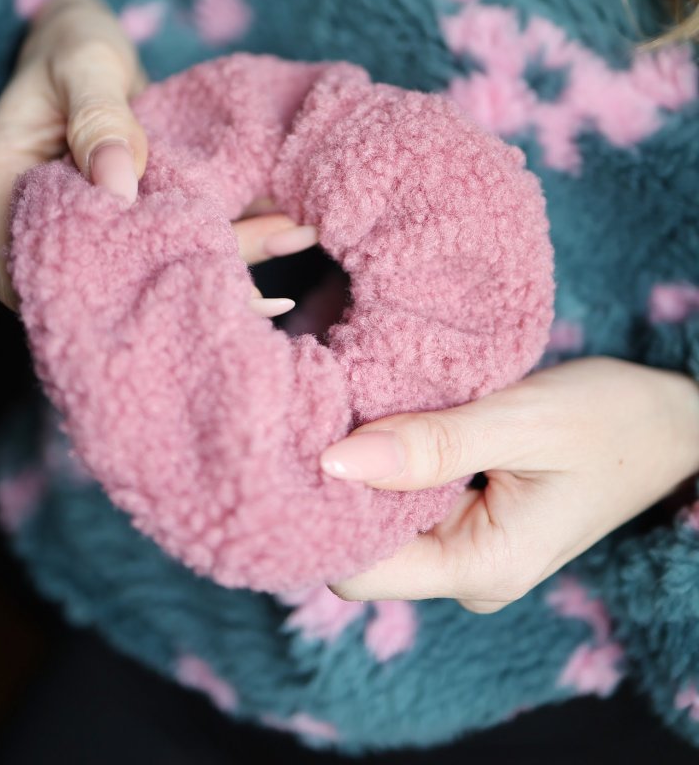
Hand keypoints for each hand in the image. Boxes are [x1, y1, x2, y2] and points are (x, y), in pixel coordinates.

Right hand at [0, 0, 316, 309]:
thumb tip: (120, 186)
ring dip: (223, 255)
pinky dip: (232, 229)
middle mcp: (49, 215)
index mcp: (7, 188)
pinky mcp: (139, 208)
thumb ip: (99, 119)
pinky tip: (286, 223)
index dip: (83, 295)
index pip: (22, 267)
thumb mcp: (83, 65)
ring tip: (290, 238)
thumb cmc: (72, 40)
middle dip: (182, 278)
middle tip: (255, 292)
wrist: (88, 32)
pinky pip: (181, 227)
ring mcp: (97, 216)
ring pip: (154, 254)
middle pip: (104, 271)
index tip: (156, 293)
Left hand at [320, 357, 698, 609]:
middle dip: (341, 479)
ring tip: (366, 398)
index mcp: (481, 567)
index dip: (324, 505)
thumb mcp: (523, 422)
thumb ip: (432, 445)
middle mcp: (466, 572)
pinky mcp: (468, 519)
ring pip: (379, 514)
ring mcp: (467, 548)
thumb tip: (334, 461)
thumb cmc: (610, 419)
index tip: (309, 436)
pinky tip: (393, 413)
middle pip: (361, 541)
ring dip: (368, 462)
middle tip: (331, 403)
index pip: (357, 564)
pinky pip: (406, 496)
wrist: (670, 423)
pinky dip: (392, 456)